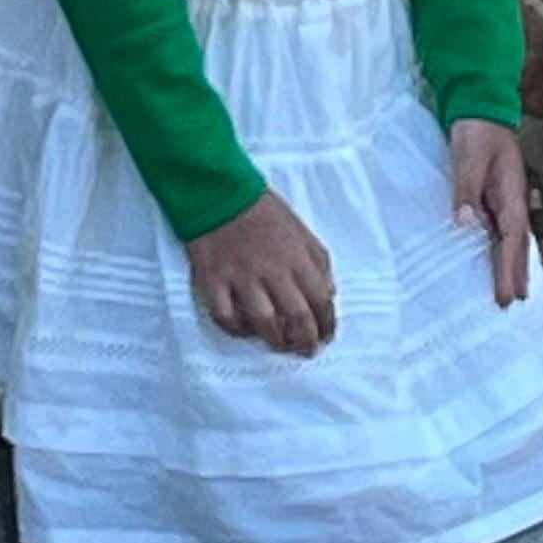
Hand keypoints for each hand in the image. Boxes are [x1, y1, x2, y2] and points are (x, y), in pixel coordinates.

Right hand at [184, 190, 335, 355]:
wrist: (219, 192)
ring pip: (264, 323)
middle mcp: (271, 270)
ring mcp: (241, 278)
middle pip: (296, 318)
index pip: (320, 300)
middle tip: (307, 350)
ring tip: (279, 344)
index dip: (327, 323)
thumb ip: (318, 262)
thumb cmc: (263, 212)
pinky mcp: (213, 281)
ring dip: (275, 340)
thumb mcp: (300, 229)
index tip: (327, 335)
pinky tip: (245, 329)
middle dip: (306, 341)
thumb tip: (329, 293)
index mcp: (296, 256)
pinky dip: (237, 329)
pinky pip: (226, 318)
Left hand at [449, 119, 533, 309]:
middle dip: (516, 274)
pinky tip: (496, 260)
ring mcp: (505, 200)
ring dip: (511, 265)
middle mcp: (512, 201)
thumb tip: (466, 223)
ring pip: (511, 240)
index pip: (513, 239)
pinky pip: (500, 230)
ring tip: (510, 292)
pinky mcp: (494, 197)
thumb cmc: (477, 132)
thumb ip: (467, 190)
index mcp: (511, 194)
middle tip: (512, 303)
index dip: (509, 268)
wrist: (482, 108)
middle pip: (518, 245)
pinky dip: (501, 250)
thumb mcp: (469, 158)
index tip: (506, 294)